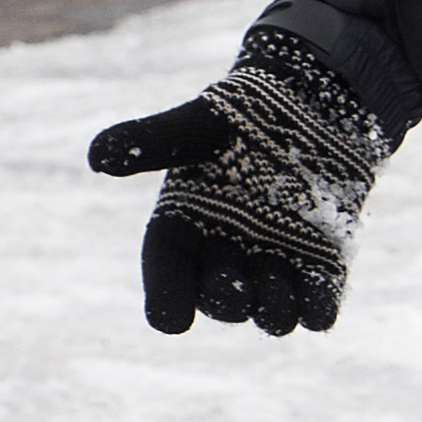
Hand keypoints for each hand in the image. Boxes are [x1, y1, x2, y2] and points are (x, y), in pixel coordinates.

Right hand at [89, 29, 394, 335]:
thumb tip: (98, 158)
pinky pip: (319, 300)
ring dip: (273, 312)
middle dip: (225, 301)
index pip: (168, 269)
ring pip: (269, 308)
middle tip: (235, 294)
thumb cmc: (245, 113)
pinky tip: (320, 313)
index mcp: (186, 224)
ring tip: (278, 307)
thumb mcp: (199, 123)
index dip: (167, 297)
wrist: (312, 101)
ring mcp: (276, 260)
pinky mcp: (324, 260)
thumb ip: (154, 141)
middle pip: (219, 295)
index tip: (171, 320)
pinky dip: (319, 309)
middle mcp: (228, 251)